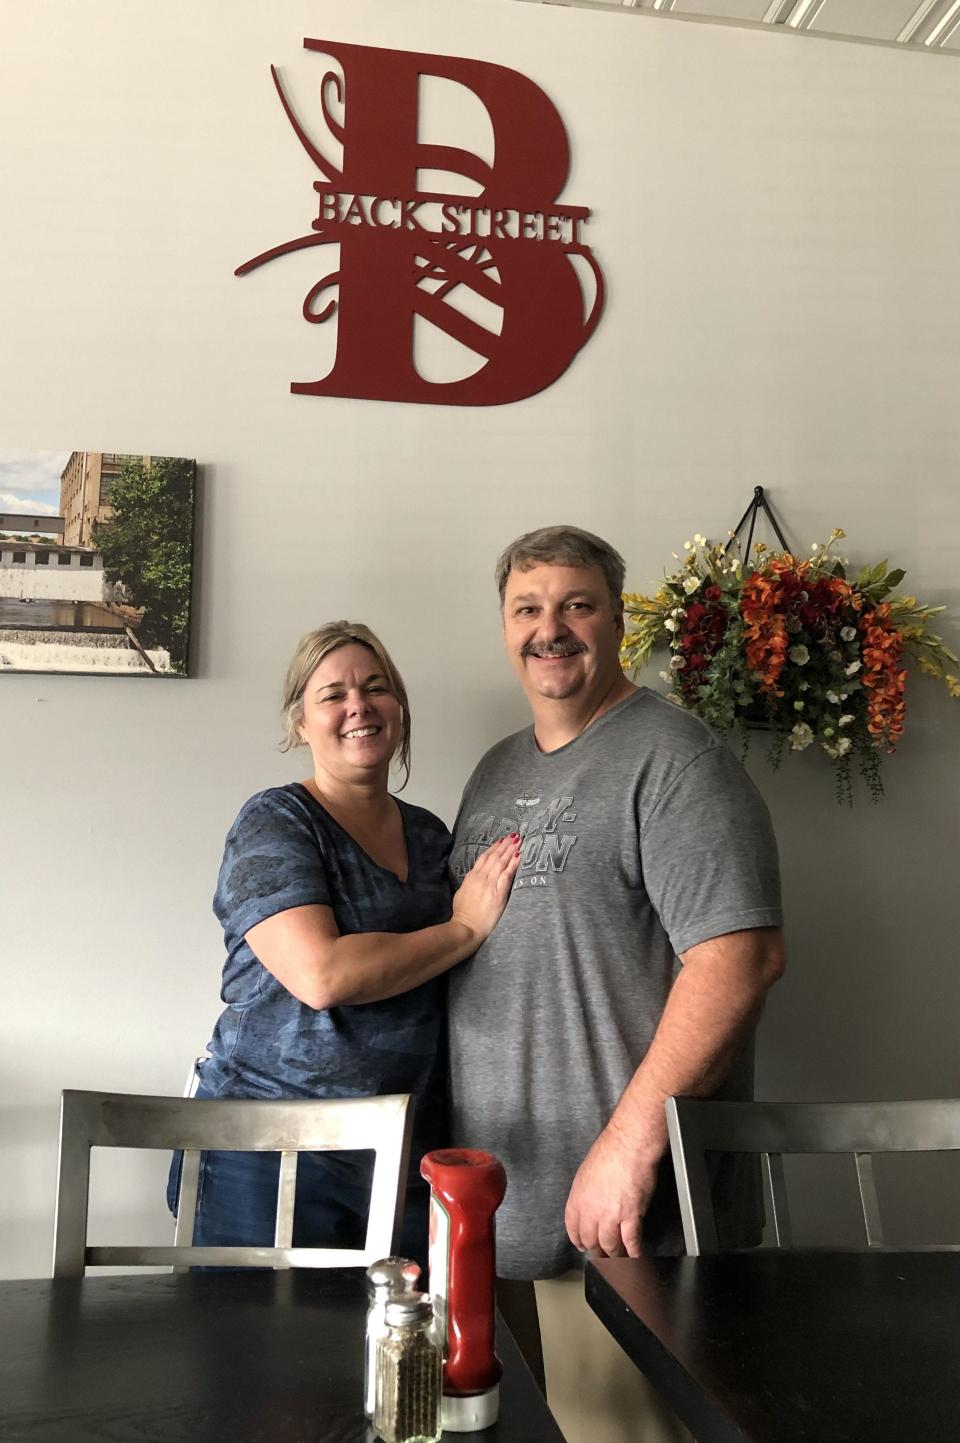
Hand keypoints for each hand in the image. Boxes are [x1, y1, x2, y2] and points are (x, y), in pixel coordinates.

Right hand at [452, 834, 519, 944]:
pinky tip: (519, 856)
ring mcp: (490, 884)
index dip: (493, 848)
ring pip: (501, 863)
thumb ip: (470, 882)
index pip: (484, 858)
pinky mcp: (498, 894)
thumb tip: (475, 876)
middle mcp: (481, 878)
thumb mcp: (461, 893)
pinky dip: (513, 864)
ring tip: (518, 841)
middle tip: (514, 836)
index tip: (501, 840)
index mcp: (471, 877)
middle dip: (505, 845)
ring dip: (510, 850)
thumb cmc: (462, 914)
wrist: (466, 928)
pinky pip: (507, 875)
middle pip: (494, 857)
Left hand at [564, 1124, 660, 1258]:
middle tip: (602, 1254)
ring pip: (610, 1245)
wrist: (628, 1145)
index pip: (573, 1229)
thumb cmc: (609, 1152)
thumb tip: (590, 1206)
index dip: (579, 1241)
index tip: (583, 1246)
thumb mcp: (585, 1173)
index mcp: (577, 1199)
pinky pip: (631, 1241)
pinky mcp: (631, 1217)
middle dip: (597, 1250)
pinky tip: (636, 1255)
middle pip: (591, 1241)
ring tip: (619, 1257)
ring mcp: (610, 1216)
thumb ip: (585, 1194)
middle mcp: (591, 1211)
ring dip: (615, 1254)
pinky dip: (634, 1252)